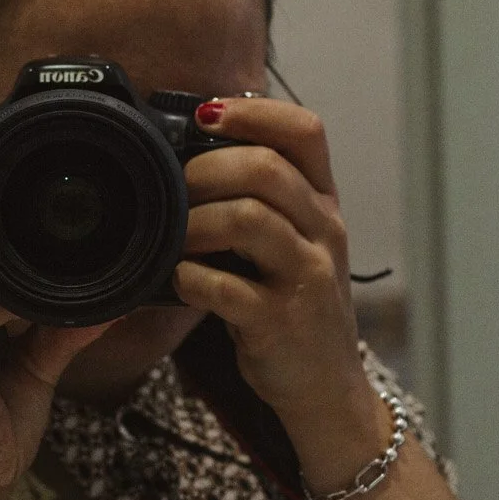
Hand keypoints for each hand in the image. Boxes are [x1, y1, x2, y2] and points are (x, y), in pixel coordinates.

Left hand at [173, 98, 382, 453]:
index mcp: (323, 204)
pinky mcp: (281, 322)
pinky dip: (190, 278)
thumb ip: (258, 200)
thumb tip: (187, 151)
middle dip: (205, 169)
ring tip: (172, 236)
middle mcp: (324, 232)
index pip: (305, 132)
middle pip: (266, 169)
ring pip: (248, 219)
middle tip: (172, 187)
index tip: (204, 116)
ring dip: (194, 221)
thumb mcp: (292, 243)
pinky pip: (227, 286)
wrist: (326, 386)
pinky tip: (180, 281)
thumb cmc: (292, 305)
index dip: (253, 113)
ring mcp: (307, 276)